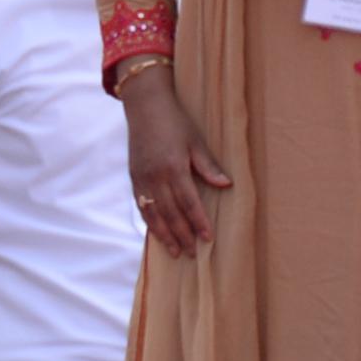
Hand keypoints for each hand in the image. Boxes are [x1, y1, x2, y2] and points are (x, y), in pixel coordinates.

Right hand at [123, 68, 230, 258]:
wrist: (144, 106)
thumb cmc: (174, 121)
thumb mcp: (195, 140)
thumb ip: (207, 165)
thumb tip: (225, 185)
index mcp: (174, 167)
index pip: (189, 202)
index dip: (198, 222)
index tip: (207, 238)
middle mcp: (156, 177)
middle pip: (170, 213)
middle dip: (181, 235)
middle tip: (191, 254)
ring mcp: (142, 178)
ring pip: (153, 214)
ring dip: (164, 235)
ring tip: (174, 252)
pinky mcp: (134, 177)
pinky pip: (141, 206)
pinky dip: (149, 222)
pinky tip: (156, 233)